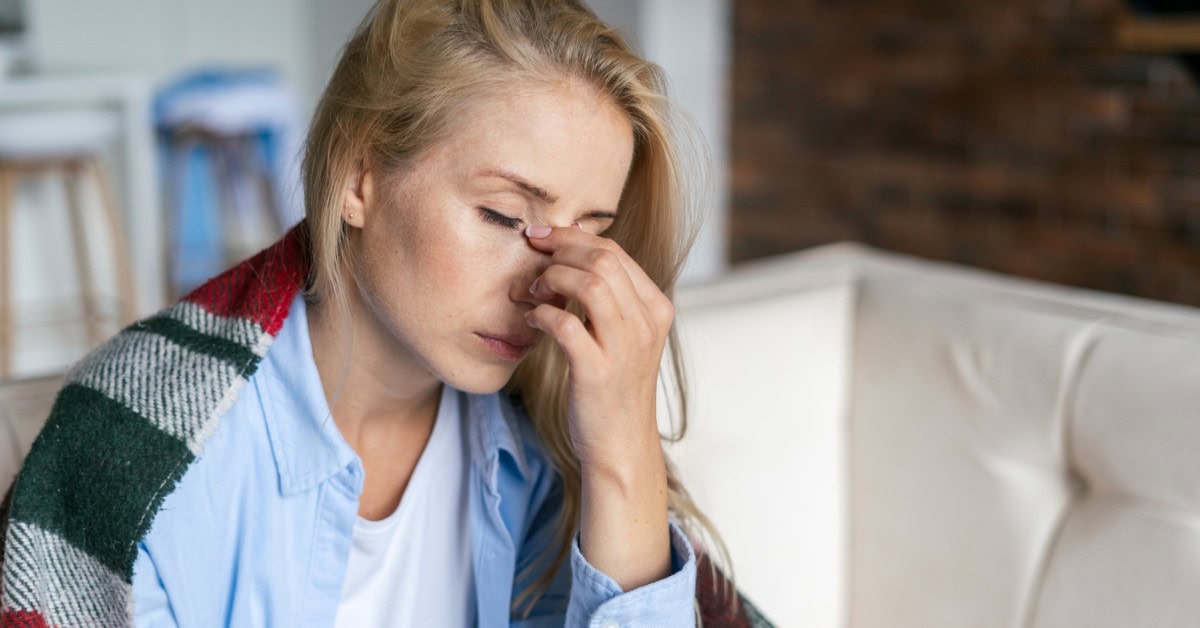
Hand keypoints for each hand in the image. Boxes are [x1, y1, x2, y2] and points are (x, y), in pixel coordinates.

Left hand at [523, 225, 674, 472]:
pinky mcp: (597, 372)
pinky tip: (533, 320)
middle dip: (561, 249)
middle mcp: (646, 324)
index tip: (544, 237)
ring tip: (535, 289)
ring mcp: (624, 348)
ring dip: (554, 278)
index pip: (616, 253)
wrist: (621, 444)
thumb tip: (572, 256)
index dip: (574, 238)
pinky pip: (567, 325)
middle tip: (533, 255)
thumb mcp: (625, 338)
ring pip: (591, 284)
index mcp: (656, 309)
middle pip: (604, 260)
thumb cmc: (615, 389)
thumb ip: (610, 300)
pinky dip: (543, 314)